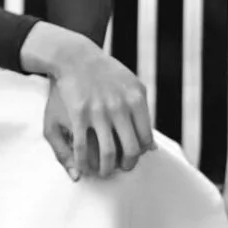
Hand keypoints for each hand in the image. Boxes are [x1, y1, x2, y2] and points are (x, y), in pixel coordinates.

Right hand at [52, 45, 154, 179]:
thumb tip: (152, 148)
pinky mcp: (79, 113)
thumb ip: (143, 113)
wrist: (74, 55)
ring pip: (108, 154)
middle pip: (131, 150)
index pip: (146, 139)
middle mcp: (120, 106)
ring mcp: (99, 110)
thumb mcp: (131, 84)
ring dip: (105, 169)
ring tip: (101, 171)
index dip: (140, 153)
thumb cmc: (104, 71)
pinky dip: (83, 162)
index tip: (131, 155)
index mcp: (136, 98)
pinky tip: (81, 163)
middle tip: (119, 168)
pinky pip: (83, 148)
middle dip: (126, 166)